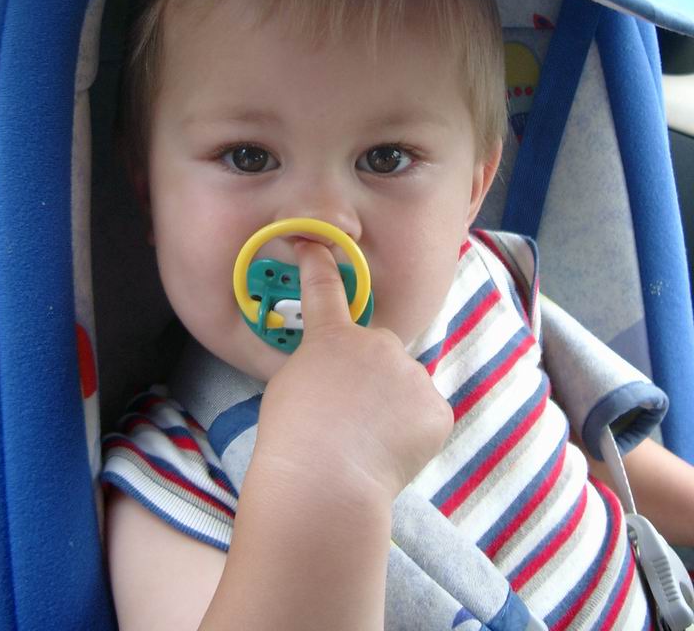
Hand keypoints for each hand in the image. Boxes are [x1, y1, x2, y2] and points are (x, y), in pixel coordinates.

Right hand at [253, 240, 453, 503]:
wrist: (325, 480)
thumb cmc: (292, 437)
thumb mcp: (289, 385)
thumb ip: (318, 366)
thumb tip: (334, 377)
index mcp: (333, 337)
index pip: (324, 291)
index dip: (319, 265)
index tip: (314, 245)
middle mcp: (377, 344)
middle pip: (379, 353)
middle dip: (371, 378)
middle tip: (350, 418)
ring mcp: (410, 373)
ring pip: (405, 387)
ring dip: (393, 407)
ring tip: (367, 444)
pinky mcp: (436, 407)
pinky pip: (426, 416)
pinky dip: (414, 435)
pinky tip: (390, 454)